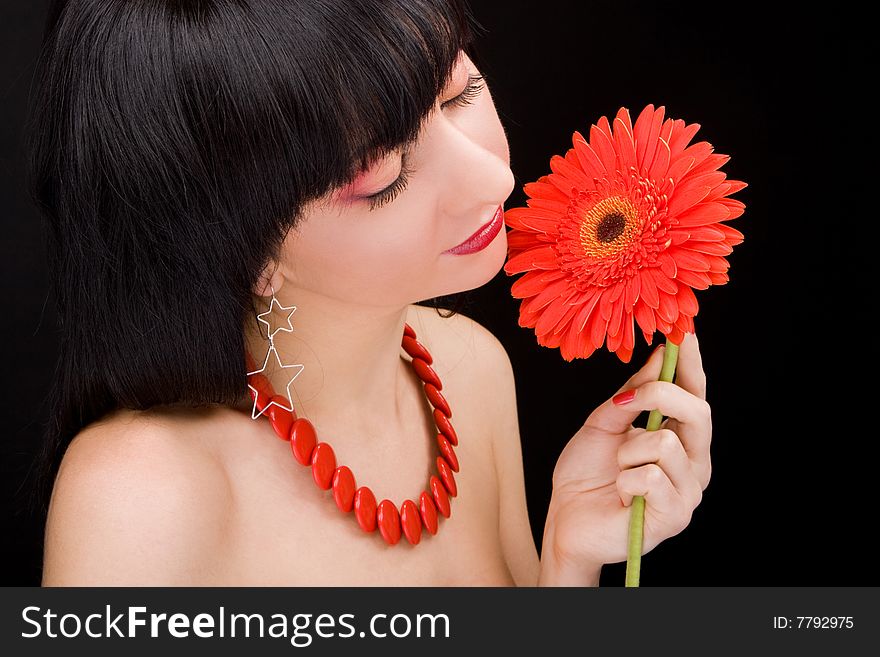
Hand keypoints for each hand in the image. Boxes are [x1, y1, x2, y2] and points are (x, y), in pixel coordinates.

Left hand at [545, 332, 711, 572]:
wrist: (566, 518)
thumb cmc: (586, 473)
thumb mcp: (604, 422)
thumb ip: (632, 394)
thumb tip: (661, 356)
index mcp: (679, 435)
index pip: (695, 391)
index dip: (691, 361)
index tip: (684, 330)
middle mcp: (693, 460)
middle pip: (697, 410)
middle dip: (657, 397)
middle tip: (622, 407)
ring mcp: (688, 489)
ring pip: (666, 443)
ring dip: (627, 452)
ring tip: (618, 471)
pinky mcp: (675, 515)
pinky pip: (651, 477)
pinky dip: (625, 480)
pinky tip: (622, 494)